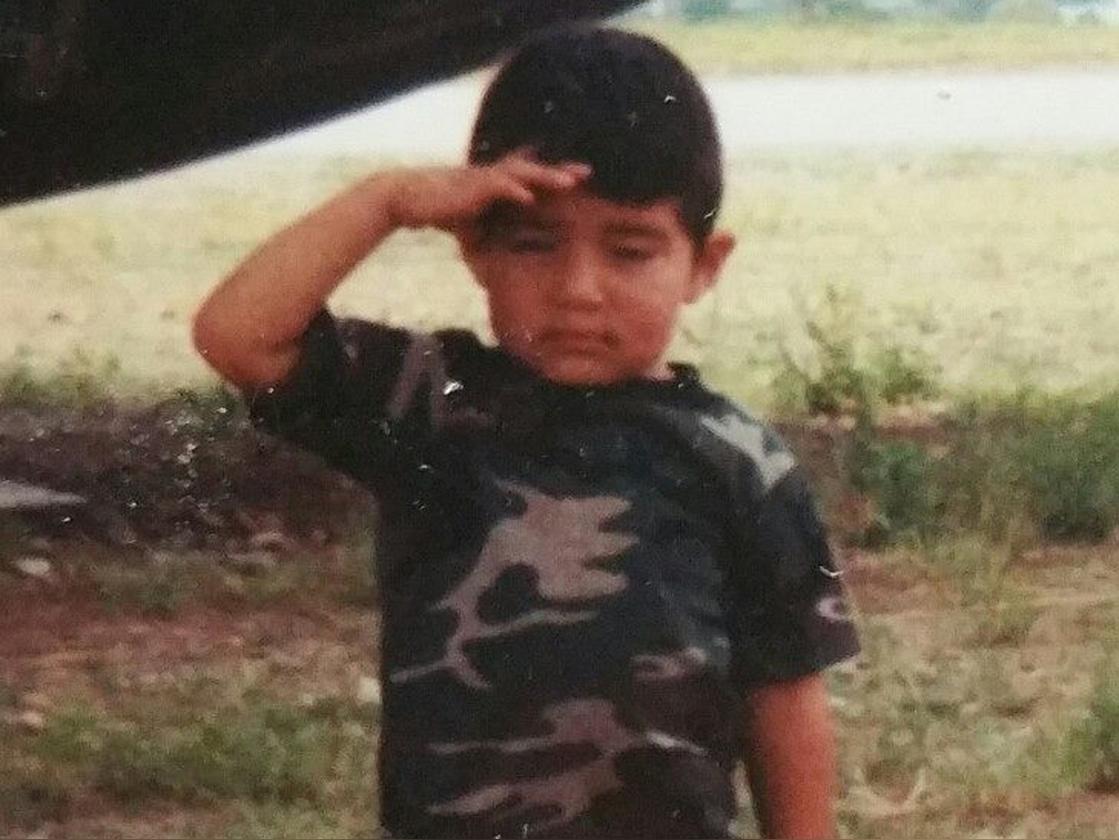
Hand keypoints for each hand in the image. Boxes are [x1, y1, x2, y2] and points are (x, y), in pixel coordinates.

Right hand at [383, 151, 590, 231]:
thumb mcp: (471, 223)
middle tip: (587, 173)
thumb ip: (489, 231)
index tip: (579, 182)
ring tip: (568, 182)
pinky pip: (497, 186)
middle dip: (561, 170)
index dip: (555, 178)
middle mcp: (494, 176)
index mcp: (497, 183)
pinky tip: (529, 197)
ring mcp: (484, 179)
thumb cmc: (438, 210)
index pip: (532, 178)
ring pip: (521, 173)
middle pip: (535, 170)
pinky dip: (514, 190)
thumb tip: (498, 257)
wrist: (407, 199)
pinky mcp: (471, 185)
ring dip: (545, 177)